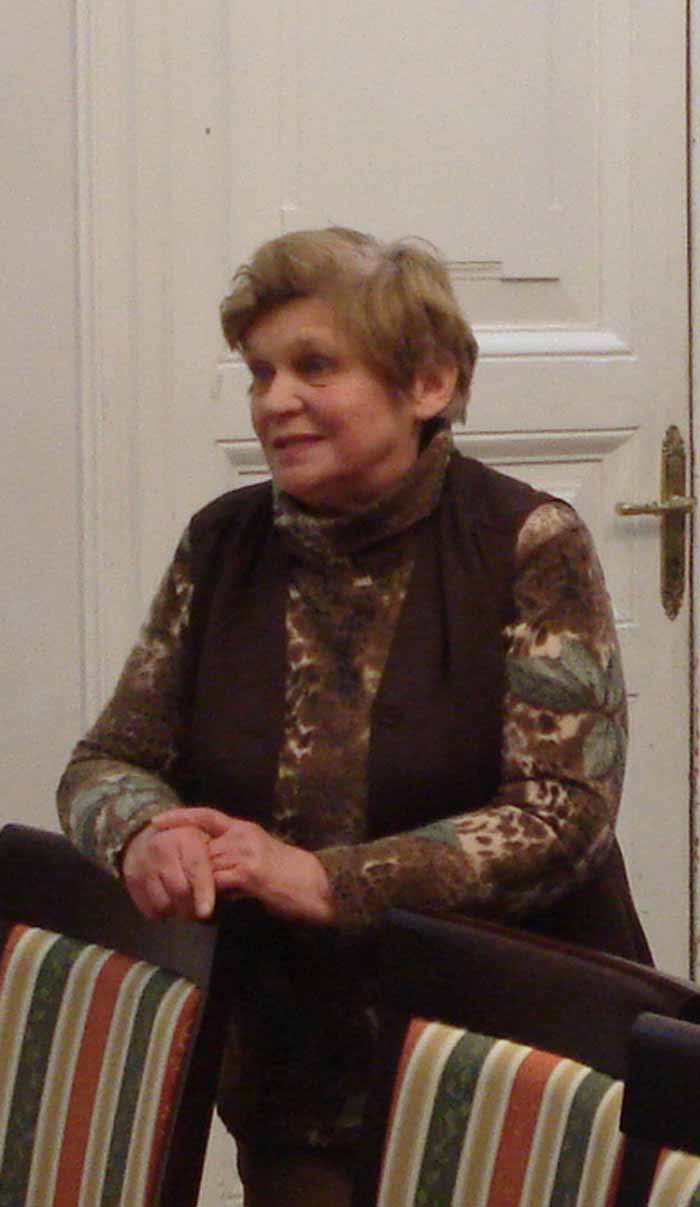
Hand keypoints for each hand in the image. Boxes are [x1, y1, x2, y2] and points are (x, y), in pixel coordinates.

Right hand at [121, 820, 215, 920]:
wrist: (144, 836)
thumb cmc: (184, 840)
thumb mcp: (205, 836)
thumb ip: (219, 856)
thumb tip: (231, 882)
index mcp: (184, 837)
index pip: (196, 868)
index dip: (203, 891)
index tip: (207, 911)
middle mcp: (161, 849)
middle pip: (179, 891)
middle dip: (193, 907)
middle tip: (202, 911)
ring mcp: (143, 866)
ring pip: (164, 904)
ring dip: (177, 910)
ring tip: (184, 902)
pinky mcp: (132, 882)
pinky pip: (150, 910)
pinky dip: (162, 911)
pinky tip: (169, 899)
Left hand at [151, 807, 335, 925]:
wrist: (313, 885)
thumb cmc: (285, 875)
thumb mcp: (255, 857)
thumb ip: (231, 857)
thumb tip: (205, 870)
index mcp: (243, 828)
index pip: (206, 816)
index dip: (180, 817)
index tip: (156, 822)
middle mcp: (242, 835)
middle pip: (199, 848)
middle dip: (185, 868)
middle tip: (172, 885)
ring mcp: (244, 852)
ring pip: (204, 866)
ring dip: (194, 885)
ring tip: (186, 902)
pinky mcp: (248, 872)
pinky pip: (215, 882)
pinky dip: (206, 895)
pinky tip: (205, 908)